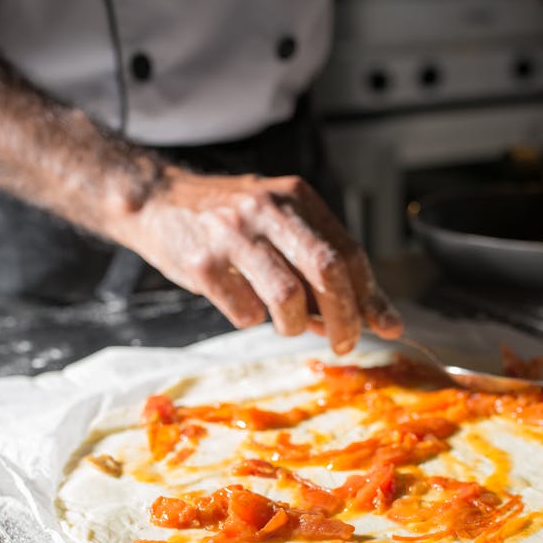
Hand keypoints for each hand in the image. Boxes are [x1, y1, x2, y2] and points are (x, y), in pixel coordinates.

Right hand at [115, 167, 402, 353]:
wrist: (155, 202)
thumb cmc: (228, 222)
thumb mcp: (278, 224)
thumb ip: (316, 262)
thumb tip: (363, 317)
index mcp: (297, 198)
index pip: (348, 252)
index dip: (371, 295)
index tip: (387, 326)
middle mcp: (269, 209)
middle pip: (327, 270)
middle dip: (345, 317)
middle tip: (345, 344)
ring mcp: (234, 234)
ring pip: (287, 295)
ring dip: (295, 325)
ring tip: (288, 326)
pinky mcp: (203, 262)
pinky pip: (244, 310)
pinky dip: (251, 319)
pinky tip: (242, 306)